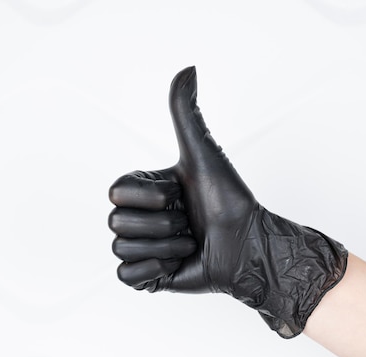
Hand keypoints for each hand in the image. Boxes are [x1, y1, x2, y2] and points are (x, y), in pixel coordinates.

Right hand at [108, 67, 347, 337]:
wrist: (249, 245)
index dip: (150, 196)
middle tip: (188, 221)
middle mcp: (142, 217)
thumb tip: (187, 70)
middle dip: (161, 223)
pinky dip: (152, 271)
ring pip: (122, 249)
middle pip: (117, 223)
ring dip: (165, 246)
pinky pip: (126, 276)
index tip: (179, 194)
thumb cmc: (229, 200)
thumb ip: (186, 113)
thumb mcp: (203, 152)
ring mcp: (144, 247)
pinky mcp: (149, 275)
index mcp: (146, 191)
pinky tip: (177, 263)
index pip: (116, 192)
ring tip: (189, 242)